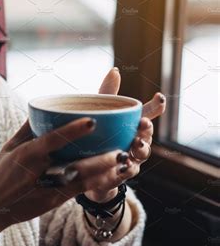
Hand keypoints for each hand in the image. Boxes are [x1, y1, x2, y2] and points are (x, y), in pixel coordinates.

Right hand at [0, 116, 134, 231]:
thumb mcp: (8, 148)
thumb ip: (27, 129)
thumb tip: (42, 107)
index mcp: (25, 155)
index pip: (52, 140)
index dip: (72, 131)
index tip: (92, 121)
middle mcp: (38, 172)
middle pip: (73, 162)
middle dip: (98, 157)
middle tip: (121, 148)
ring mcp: (47, 189)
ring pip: (80, 179)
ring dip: (103, 171)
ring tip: (124, 160)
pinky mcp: (52, 201)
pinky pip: (79, 191)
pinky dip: (96, 183)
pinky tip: (113, 176)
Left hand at [83, 67, 166, 202]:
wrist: (87, 167)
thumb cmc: (100, 134)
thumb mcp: (101, 112)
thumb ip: (108, 93)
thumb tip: (115, 70)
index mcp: (134, 123)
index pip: (151, 112)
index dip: (157, 105)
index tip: (158, 97)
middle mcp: (138, 140)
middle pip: (148, 134)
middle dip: (147, 129)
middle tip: (143, 124)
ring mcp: (133, 158)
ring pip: (142, 154)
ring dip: (141, 150)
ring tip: (134, 146)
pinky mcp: (122, 174)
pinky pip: (127, 173)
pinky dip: (126, 170)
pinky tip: (122, 167)